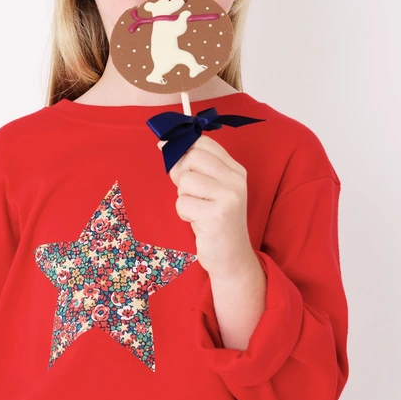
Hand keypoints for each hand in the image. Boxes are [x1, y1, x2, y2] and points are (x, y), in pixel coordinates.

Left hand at [160, 134, 254, 276]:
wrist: (231, 256)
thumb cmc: (214, 221)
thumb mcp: (210, 189)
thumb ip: (193, 167)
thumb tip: (164, 143)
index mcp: (235, 170)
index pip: (203, 143)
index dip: (181, 146)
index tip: (170, 153)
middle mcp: (236, 180)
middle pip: (193, 157)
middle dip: (180, 173)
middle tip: (187, 192)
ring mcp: (229, 197)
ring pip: (186, 181)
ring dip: (183, 197)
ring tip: (197, 209)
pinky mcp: (218, 215)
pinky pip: (183, 204)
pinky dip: (184, 214)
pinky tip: (197, 222)